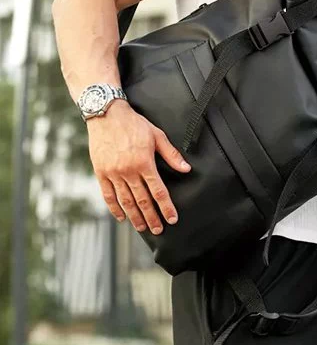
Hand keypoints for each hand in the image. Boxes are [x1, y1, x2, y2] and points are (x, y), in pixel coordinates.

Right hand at [87, 100, 190, 233]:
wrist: (106, 114)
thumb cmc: (134, 124)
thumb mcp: (157, 135)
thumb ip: (171, 155)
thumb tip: (186, 169)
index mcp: (144, 162)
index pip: (158, 191)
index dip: (166, 207)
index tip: (172, 218)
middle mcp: (128, 171)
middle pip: (142, 200)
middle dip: (151, 217)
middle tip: (158, 229)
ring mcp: (113, 173)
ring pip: (126, 201)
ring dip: (135, 217)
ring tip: (142, 228)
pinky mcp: (101, 172)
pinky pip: (108, 195)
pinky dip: (115, 208)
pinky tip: (122, 216)